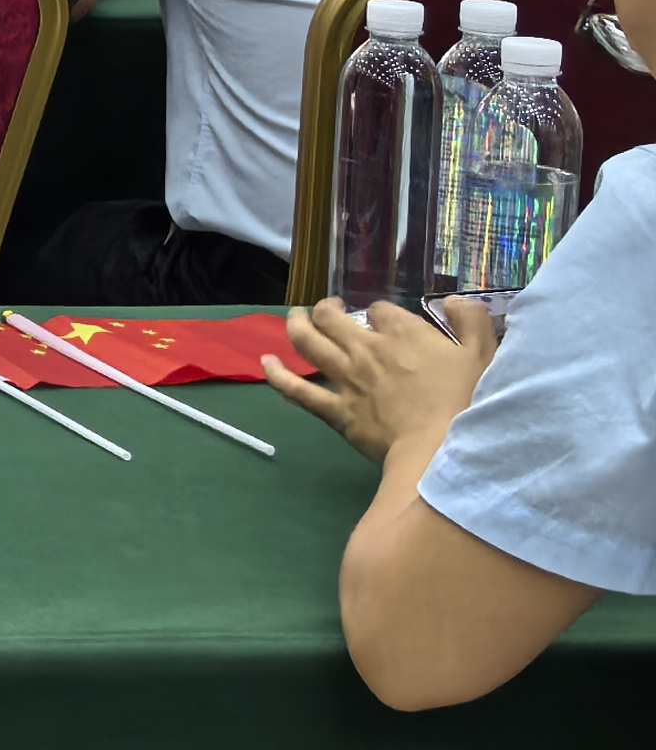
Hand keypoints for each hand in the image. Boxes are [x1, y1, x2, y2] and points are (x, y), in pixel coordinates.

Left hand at [264, 295, 500, 469]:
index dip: (380, 314)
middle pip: (332, 317)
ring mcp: (346, 378)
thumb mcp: (484, 354)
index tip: (386, 323)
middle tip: (329, 309)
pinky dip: (277, 375)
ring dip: (296, 325)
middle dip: (327, 308)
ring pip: (307, 342)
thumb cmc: (469, 402)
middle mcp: (366, 348)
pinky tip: (265, 362)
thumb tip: (453, 301)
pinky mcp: (334, 409)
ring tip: (294, 317)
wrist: (442, 448)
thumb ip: (472, 322)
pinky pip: (297, 390)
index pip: (380, 310)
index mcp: (402, 332)